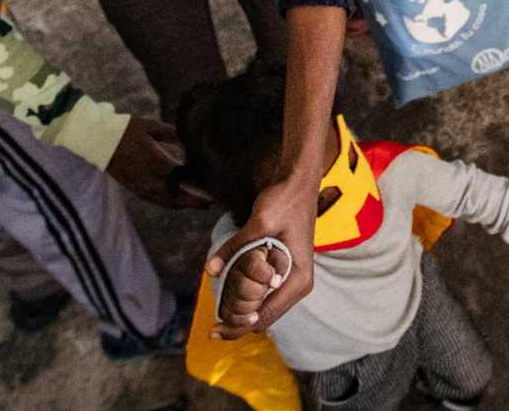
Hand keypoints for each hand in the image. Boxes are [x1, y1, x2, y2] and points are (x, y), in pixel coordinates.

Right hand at [105, 118, 207, 208]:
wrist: (99, 141)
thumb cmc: (126, 130)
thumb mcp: (151, 126)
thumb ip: (172, 133)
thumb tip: (190, 136)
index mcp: (155, 162)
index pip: (181, 176)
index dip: (197, 179)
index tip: (211, 178)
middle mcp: (149, 179)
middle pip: (177, 196)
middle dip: (195, 200)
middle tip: (211, 201)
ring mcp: (141, 187)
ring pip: (167, 202)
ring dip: (184, 204)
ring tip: (200, 203)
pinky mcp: (135, 189)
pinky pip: (156, 201)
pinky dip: (170, 203)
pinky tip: (178, 201)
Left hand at [205, 173, 316, 336]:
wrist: (298, 181)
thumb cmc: (284, 201)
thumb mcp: (258, 223)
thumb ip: (234, 249)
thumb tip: (210, 271)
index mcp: (297, 280)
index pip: (264, 317)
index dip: (238, 327)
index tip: (213, 329)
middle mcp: (297, 285)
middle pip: (263, 319)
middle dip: (238, 322)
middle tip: (212, 324)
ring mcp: (291, 279)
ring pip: (262, 308)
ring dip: (241, 310)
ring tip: (218, 310)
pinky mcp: (283, 270)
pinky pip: (263, 295)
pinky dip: (246, 298)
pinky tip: (229, 295)